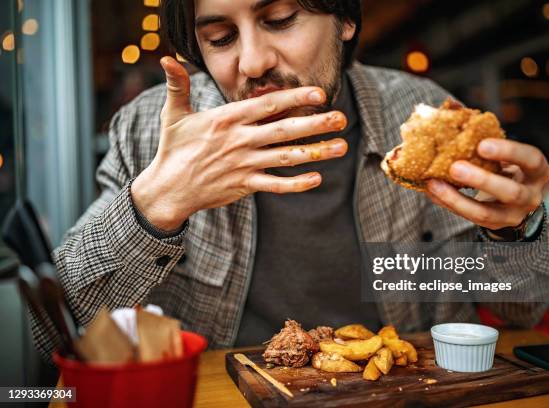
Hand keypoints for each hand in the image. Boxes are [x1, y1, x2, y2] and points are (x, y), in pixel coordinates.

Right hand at [132, 57, 347, 230]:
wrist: (168, 188)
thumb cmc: (173, 148)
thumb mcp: (173, 113)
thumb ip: (177, 84)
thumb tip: (167, 58)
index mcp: (227, 119)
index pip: (267, 104)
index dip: (294, 98)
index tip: (319, 94)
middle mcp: (239, 140)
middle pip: (284, 129)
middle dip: (315, 124)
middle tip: (341, 118)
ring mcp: (244, 164)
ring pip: (286, 157)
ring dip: (316, 152)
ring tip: (342, 146)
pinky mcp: (244, 185)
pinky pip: (275, 185)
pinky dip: (296, 184)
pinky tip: (317, 178)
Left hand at [426, 138, 548, 229]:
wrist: (513, 202)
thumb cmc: (505, 166)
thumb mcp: (503, 152)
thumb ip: (483, 133)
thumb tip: (452, 106)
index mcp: (537, 170)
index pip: (532, 159)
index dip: (509, 151)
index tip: (482, 144)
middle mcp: (530, 195)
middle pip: (511, 192)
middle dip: (482, 180)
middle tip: (454, 166)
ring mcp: (512, 215)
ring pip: (486, 213)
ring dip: (457, 199)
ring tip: (434, 184)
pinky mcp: (492, 226)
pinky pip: (468, 218)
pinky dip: (448, 203)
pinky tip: (432, 192)